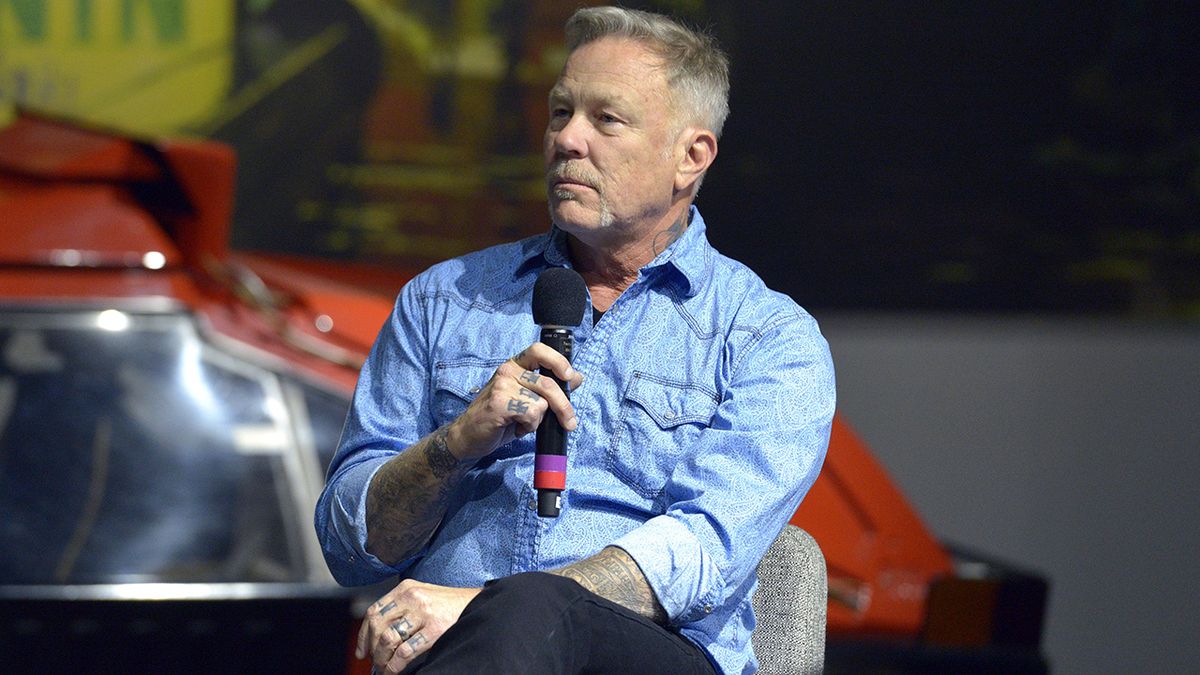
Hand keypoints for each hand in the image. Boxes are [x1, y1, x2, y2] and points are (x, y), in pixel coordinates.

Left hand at [356, 579, 481, 673]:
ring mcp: (423, 613)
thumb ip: (401, 607)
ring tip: (384, 668)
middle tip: (374, 662)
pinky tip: (394, 670)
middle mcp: (412, 598)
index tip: (362, 650)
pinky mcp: (434, 629)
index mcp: (406, 588)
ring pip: (388, 639)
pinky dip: (395, 665)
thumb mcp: (422, 595)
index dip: (364, 634)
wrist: (477, 605)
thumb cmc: (449, 604)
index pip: (374, 611)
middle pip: (378, 625)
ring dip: (382, 658)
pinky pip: (405, 651)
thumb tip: (377, 633)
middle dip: (372, 648)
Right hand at [446, 342, 584, 459]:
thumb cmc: (499, 417)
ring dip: (538, 420)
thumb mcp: (527, 399)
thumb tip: (577, 377)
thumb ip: (549, 387)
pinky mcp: (499, 402)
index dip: (558, 361)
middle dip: (563, 406)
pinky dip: (528, 426)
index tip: (569, 376)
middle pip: (548, 383)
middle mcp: (508, 370)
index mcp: (515, 365)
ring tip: (523, 423)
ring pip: (541, 402)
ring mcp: (502, 385)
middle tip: (569, 422)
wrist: (469, 436)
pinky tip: (515, 427)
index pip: (539, 350)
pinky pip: (530, 413)